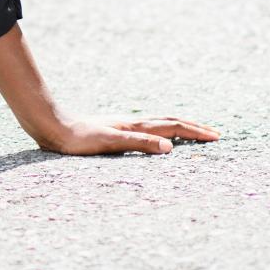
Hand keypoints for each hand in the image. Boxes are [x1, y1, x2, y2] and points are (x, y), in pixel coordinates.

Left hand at [37, 115, 220, 155]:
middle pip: (170, 121)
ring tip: (194, 133)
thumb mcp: (109, 143)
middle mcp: (132, 123)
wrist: (53, 127)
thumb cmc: (79, 139)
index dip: (196, 132)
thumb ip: (139, 143)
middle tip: (214, 134)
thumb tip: (170, 147)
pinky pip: (148, 130)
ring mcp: (124, 125)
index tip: (216, 137)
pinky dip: (163, 132)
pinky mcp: (115, 130)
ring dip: (180, 127)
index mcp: (135, 126)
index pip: (173, 126)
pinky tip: (158, 138)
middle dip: (194, 127)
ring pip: (160, 124)